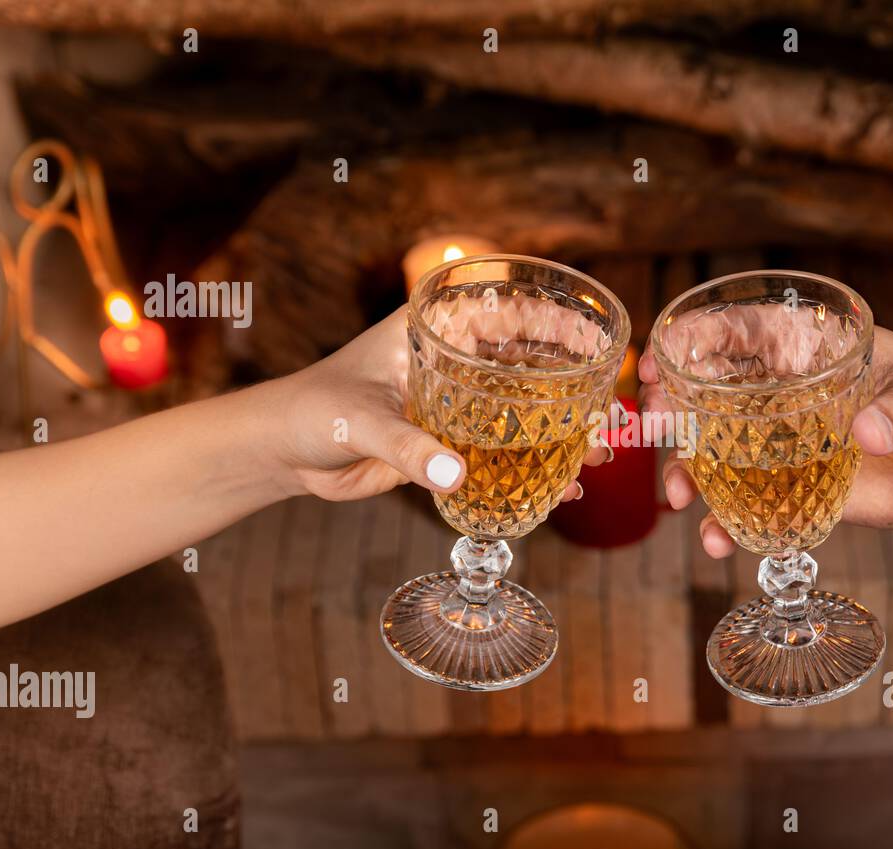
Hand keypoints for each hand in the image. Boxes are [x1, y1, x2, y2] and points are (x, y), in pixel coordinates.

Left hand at [268, 306, 602, 501]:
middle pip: (527, 367)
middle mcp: (451, 364)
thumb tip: (457, 475)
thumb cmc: (312, 411)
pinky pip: (501, 455)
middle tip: (610, 414)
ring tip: (601, 457)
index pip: (504, 313)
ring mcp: (454, 406)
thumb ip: (406, 447)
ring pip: (522, 413)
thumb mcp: (359, 422)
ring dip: (562, 434)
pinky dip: (532, 470)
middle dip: (573, 389)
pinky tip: (563, 490)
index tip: (595, 337)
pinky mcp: (448, 446)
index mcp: (431, 332)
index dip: (554, 321)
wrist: (282, 453)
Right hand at [639, 326, 892, 557]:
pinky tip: (718, 541)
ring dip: (689, 473)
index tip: (660, 359)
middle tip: (655, 425)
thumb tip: (868, 431)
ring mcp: (793, 447)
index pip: (744, 334)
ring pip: (721, 455)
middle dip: (674, 409)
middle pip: (713, 395)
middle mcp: (792, 397)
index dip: (695, 341)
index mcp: (817, 352)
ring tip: (678, 497)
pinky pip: (754, 507)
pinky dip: (729, 525)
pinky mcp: (804, 492)